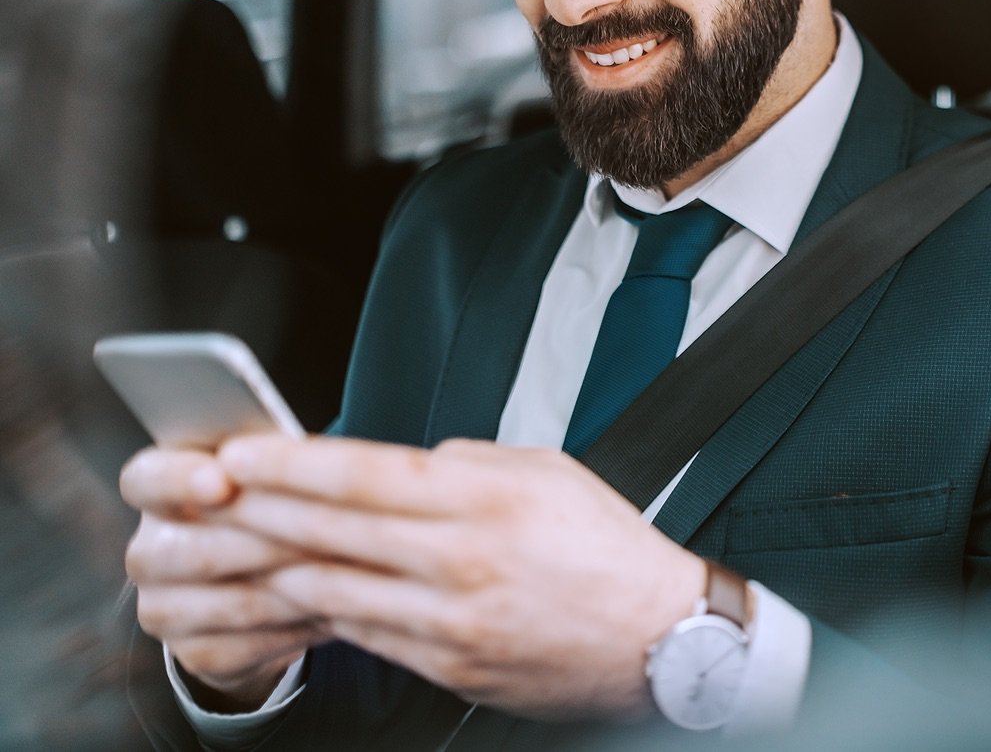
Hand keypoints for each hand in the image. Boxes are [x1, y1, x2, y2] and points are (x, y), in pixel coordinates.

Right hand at [119, 446, 329, 710]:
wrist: (262, 572)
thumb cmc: (267, 497)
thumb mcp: (264, 467)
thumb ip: (268, 459)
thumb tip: (300, 456)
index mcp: (155, 487)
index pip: (147, 479)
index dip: (181, 480)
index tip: (222, 482)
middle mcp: (147, 551)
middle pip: (198, 551)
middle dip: (268, 541)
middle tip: (324, 534)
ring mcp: (163, 609)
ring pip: (232, 602)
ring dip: (296, 586)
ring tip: (347, 570)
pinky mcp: (195, 653)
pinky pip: (250, 645)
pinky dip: (298, 624)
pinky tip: (335, 606)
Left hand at [214, 434, 707, 719]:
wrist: (658, 638)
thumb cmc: (605, 546)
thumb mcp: (543, 471)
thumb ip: (465, 462)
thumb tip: (405, 466)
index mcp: (486, 499)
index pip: (368, 475)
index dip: (295, 463)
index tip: (244, 452)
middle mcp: (461, 561)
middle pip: (335, 531)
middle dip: (260, 509)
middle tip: (207, 494)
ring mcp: (451, 622)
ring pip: (335, 588)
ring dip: (271, 564)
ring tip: (226, 545)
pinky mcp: (448, 665)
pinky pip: (364, 634)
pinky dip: (317, 610)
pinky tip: (288, 591)